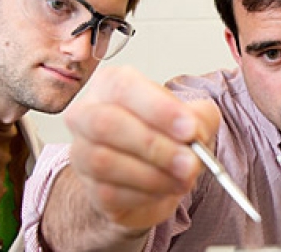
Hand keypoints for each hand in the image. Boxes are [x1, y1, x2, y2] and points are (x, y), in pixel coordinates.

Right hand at [64, 66, 219, 230]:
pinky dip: (146, 195)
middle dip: (155, 146)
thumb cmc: (167, 135)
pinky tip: (166, 189)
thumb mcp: (192, 117)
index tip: (189, 129)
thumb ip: (199, 118)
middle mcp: (87, 114)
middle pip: (107, 124)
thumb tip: (195, 134)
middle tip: (190, 162)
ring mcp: (81, 152)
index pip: (124, 88)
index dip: (158, 109)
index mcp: (111, 84)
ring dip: (153, 175)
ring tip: (184, 179)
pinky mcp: (88, 188)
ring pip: (104, 162)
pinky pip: (110, 193)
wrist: (154, 173)